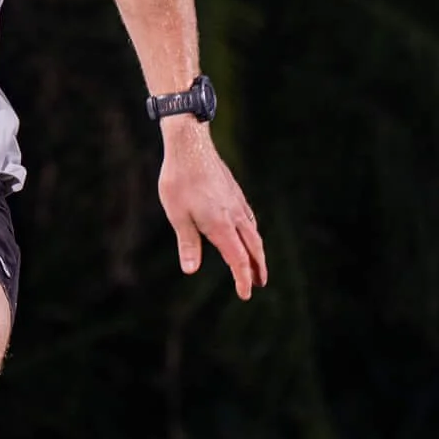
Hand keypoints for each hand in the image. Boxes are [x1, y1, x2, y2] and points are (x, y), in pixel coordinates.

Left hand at [157, 125, 267, 300]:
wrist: (191, 145)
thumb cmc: (180, 180)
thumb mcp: (178, 215)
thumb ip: (187, 243)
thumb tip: (191, 270)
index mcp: (221, 225)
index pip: (238, 259)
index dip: (243, 279)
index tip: (245, 294)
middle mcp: (234, 215)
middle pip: (253, 247)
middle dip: (258, 267)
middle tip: (260, 283)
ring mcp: (237, 202)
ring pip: (253, 232)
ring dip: (257, 251)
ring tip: (257, 262)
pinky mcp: (234, 192)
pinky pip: (249, 218)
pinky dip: (252, 232)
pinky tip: (247, 231)